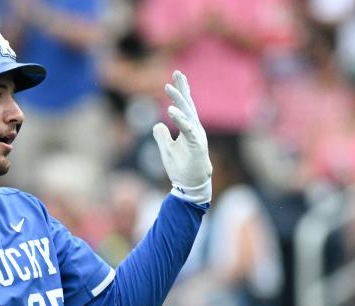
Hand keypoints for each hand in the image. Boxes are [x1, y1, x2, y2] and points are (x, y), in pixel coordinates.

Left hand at [152, 70, 212, 203]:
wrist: (191, 184)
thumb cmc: (181, 167)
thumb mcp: (166, 149)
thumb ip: (162, 135)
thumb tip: (157, 124)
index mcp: (189, 127)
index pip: (184, 106)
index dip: (180, 91)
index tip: (175, 77)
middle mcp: (194, 128)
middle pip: (188, 104)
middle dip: (182, 88)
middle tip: (176, 72)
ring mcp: (197, 135)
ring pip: (187, 113)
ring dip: (178, 100)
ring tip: (168, 88)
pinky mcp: (196, 145)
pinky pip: (188, 129)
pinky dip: (180, 119)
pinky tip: (171, 110)